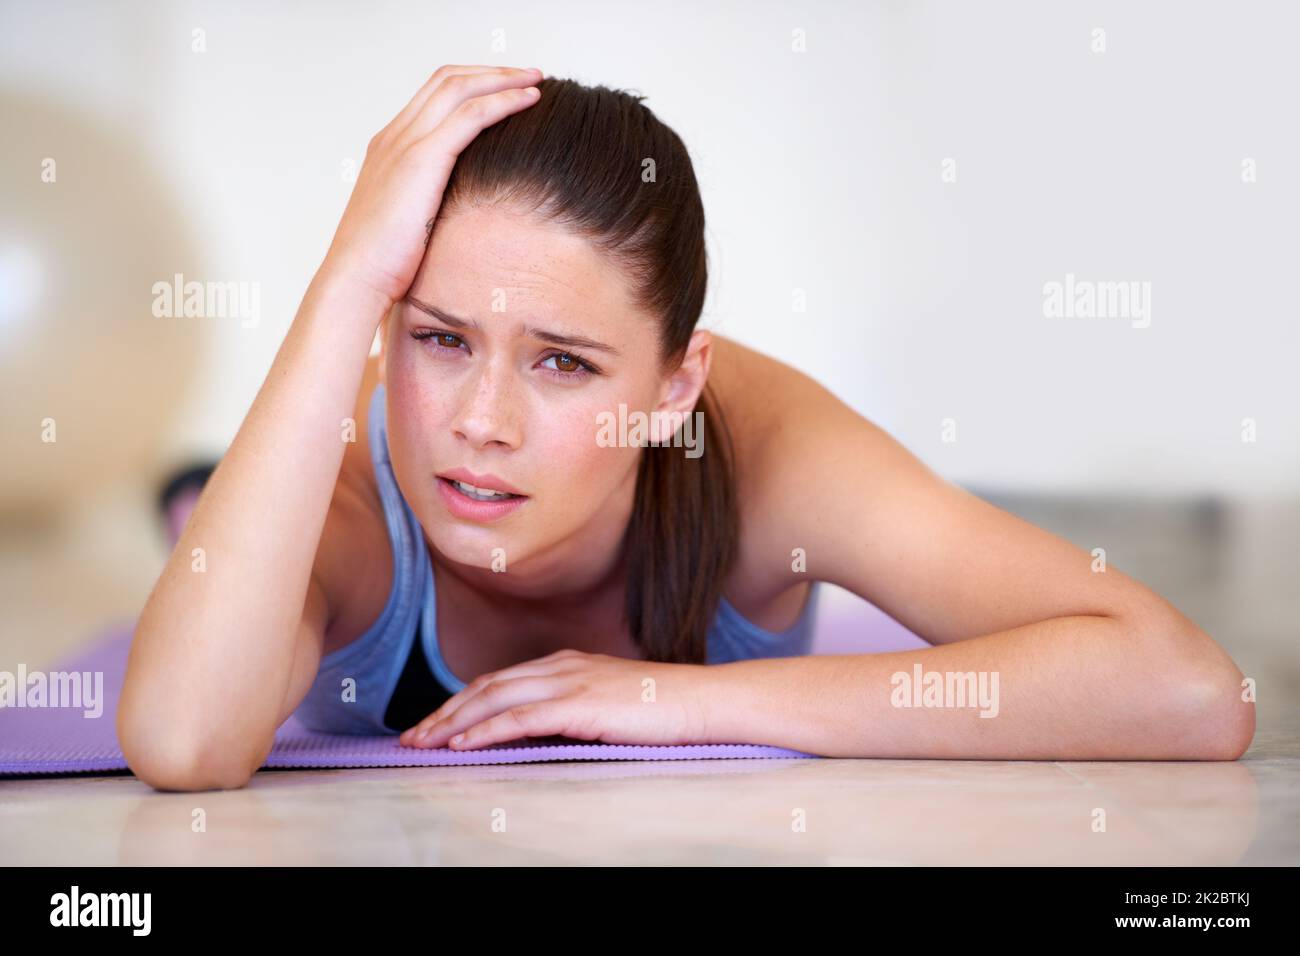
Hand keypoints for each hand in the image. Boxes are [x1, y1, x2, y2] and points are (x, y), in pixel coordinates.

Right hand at [321, 64, 543, 307]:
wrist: (356, 277)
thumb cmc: (382, 264)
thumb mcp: (408, 223)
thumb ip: (429, 203)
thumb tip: (458, 213)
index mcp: (389, 148)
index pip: (433, 95)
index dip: (472, 84)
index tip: (504, 89)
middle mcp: (395, 136)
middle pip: (448, 80)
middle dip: (492, 72)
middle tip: (529, 74)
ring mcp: (406, 143)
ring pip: (460, 88)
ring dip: (503, 79)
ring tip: (537, 80)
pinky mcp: (423, 159)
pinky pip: (471, 115)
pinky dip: (503, 101)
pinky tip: (529, 100)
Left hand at [397, 649, 711, 749]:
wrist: (700, 701)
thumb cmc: (661, 708)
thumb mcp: (606, 704)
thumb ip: (570, 711)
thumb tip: (536, 735)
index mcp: (565, 662)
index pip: (498, 681)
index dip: (459, 703)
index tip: (432, 726)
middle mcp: (559, 665)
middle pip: (485, 687)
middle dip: (442, 713)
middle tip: (410, 738)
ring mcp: (568, 681)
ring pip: (492, 699)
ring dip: (451, 723)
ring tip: (422, 744)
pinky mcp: (578, 705)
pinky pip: (519, 719)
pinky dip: (485, 731)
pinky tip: (462, 746)